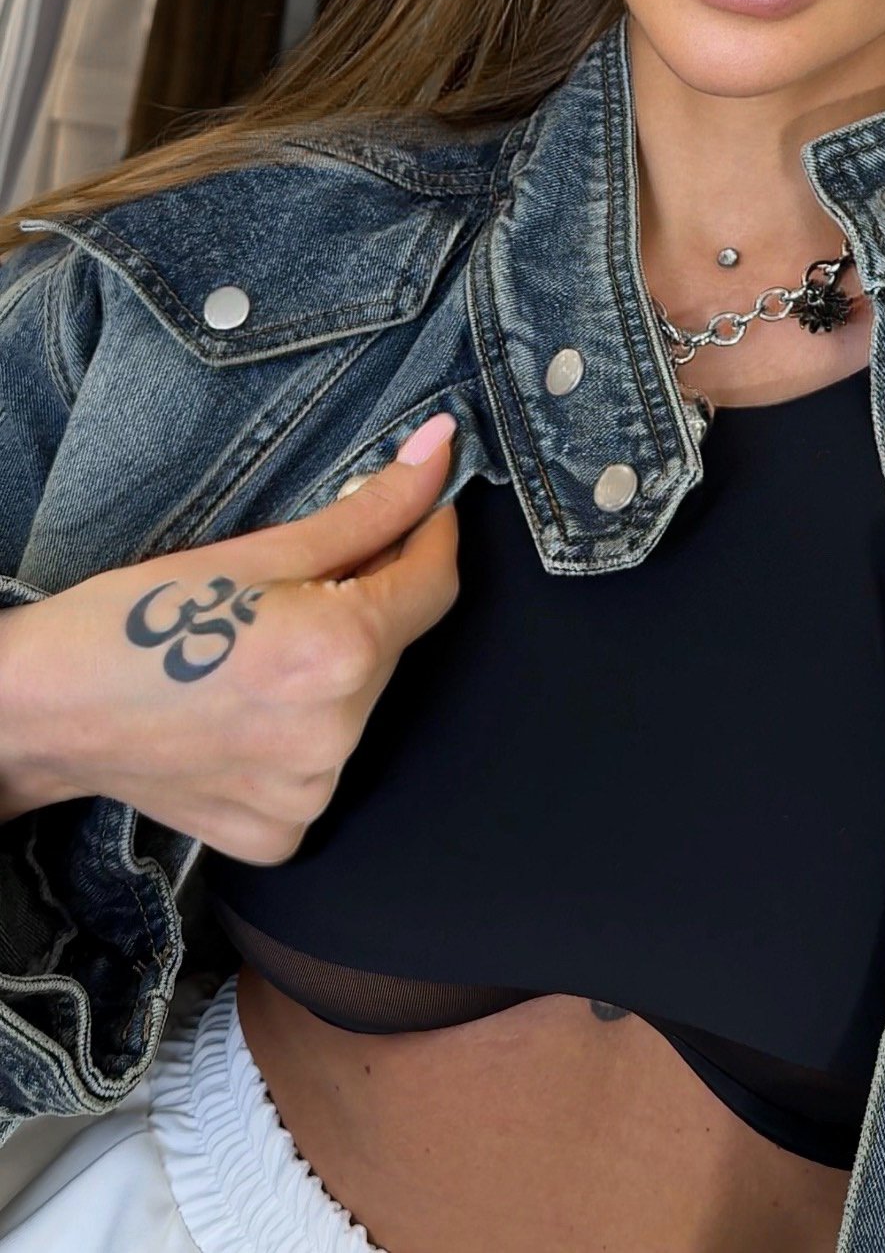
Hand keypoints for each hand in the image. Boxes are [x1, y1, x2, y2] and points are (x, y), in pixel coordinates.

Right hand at [0, 412, 459, 861]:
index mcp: (337, 652)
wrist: (46, 710)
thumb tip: (440, 450)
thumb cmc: (137, 619)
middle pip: (393, 644)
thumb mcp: (256, 550)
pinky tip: (245, 712)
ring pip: (360, 706)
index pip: (435, 584)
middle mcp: (336, 735)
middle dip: (365, 601)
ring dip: (332, 670)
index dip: (431, 534)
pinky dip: (299, 733)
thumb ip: (366, 508)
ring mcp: (309, 795)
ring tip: (255, 654)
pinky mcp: (280, 834)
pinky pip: (320, 768)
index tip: (419, 505)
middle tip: (295, 586)